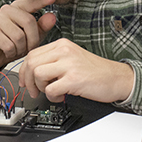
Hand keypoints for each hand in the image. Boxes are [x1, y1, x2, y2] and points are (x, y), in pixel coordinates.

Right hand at [0, 0, 57, 71]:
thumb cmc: (13, 43)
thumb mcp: (31, 35)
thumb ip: (42, 26)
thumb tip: (52, 16)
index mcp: (17, 8)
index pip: (31, 3)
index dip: (42, 1)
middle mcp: (6, 10)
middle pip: (28, 21)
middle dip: (33, 39)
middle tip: (30, 47)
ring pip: (19, 36)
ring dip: (21, 48)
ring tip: (17, 49)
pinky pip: (9, 45)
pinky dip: (12, 53)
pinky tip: (9, 52)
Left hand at [18, 38, 133, 102]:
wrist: (117, 78)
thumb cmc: (95, 71)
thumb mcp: (72, 58)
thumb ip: (53, 60)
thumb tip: (32, 71)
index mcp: (62, 44)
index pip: (32, 54)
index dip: (24, 70)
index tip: (24, 80)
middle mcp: (64, 51)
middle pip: (31, 63)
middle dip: (28, 80)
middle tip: (34, 90)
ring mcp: (69, 64)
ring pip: (38, 74)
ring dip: (40, 88)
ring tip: (50, 92)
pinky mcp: (74, 79)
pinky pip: (51, 89)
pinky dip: (52, 96)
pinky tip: (60, 96)